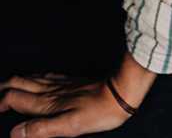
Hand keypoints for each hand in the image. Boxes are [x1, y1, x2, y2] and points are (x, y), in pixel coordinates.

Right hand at [0, 75, 128, 137]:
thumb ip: (40, 129)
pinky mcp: (71, 81)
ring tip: (2, 87)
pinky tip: (34, 79)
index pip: (12, 98)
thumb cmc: (98, 111)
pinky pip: (45, 76)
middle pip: (17, 83)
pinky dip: (31, 78)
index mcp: (46, 103)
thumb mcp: (69, 127)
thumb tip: (14, 133)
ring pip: (29, 78)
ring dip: (12, 82)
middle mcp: (50, 91)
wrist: (122, 92)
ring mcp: (61, 84)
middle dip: (0, 88)